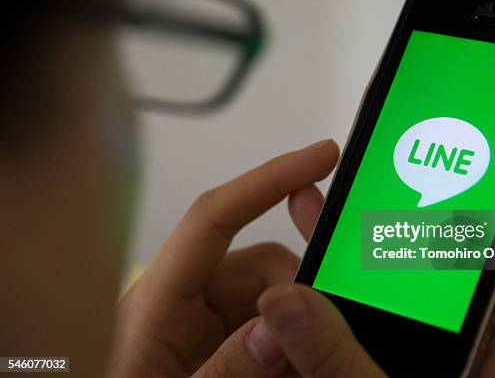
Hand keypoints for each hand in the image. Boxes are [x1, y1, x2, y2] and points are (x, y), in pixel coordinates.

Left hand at [109, 139, 339, 376]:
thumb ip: (226, 369)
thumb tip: (278, 326)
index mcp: (155, 302)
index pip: (215, 217)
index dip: (269, 179)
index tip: (318, 158)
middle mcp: (179, 301)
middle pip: (258, 264)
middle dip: (296, 295)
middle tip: (315, 337)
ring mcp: (199, 321)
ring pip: (269, 297)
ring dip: (292, 328)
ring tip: (295, 367)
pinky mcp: (215, 341)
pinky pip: (264, 325)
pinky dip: (283, 346)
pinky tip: (285, 370)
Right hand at [247, 96, 494, 377]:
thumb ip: (343, 365)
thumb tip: (292, 304)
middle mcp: (492, 340)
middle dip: (482, 170)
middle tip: (466, 116)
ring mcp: (450, 344)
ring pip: (435, 257)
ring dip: (404, 207)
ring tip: (374, 157)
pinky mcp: (411, 353)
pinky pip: (391, 286)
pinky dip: (362, 253)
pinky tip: (326, 225)